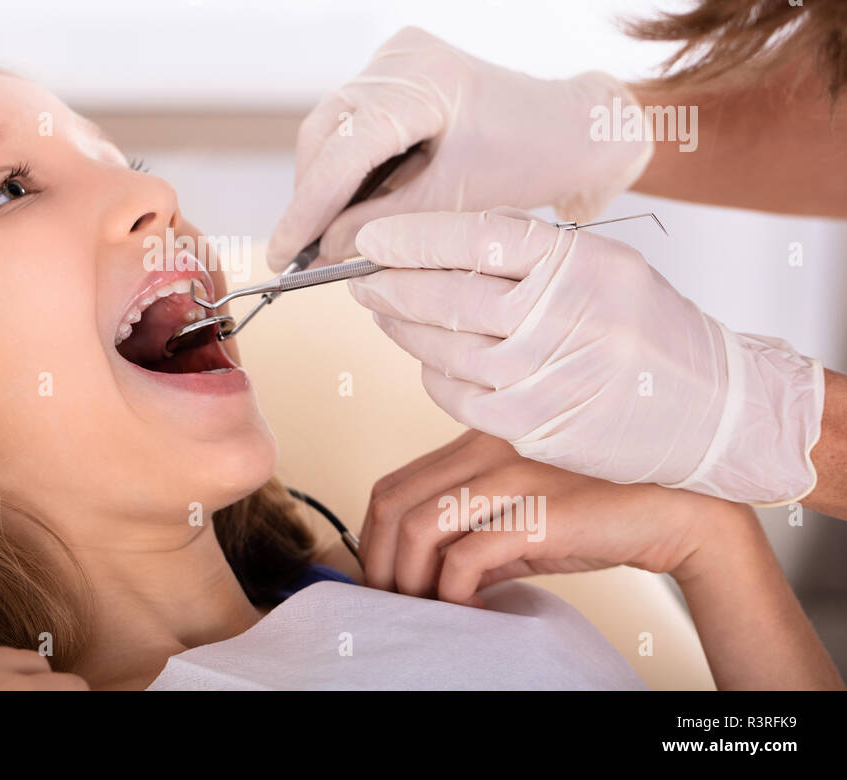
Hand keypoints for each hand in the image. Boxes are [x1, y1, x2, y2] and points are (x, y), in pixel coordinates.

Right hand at [266, 26, 651, 269]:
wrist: (572, 129)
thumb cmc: (530, 162)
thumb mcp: (456, 204)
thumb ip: (385, 225)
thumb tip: (324, 253)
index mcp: (426, 80)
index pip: (344, 149)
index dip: (308, 208)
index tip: (283, 254)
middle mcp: (401, 57)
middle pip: (326, 133)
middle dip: (311, 198)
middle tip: (300, 255)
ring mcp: (395, 58)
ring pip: (331, 130)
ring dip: (324, 185)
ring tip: (320, 239)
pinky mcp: (396, 72)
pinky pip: (350, 123)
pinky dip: (344, 168)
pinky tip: (344, 207)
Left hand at [348, 207, 822, 504]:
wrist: (711, 410)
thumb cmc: (646, 329)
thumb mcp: (602, 266)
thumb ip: (528, 252)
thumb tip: (435, 243)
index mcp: (577, 265)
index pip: (474, 238)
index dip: (412, 238)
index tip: (372, 238)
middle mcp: (559, 318)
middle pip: (446, 296)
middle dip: (389, 285)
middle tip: (360, 277)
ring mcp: (543, 377)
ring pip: (441, 348)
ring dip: (401, 329)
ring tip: (384, 311)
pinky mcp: (532, 425)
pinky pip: (456, 394)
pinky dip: (433, 373)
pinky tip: (430, 357)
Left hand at [358, 430, 741, 604]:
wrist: (680, 511)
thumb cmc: (599, 513)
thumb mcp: (521, 513)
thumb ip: (470, 530)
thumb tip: (421, 575)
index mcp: (477, 441)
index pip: (393, 485)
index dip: (372, 538)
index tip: (378, 578)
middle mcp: (486, 449)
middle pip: (393, 505)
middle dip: (378, 563)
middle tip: (391, 604)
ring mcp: (511, 476)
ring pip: (418, 530)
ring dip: (410, 580)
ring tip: (426, 610)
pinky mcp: (538, 512)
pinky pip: (466, 558)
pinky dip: (453, 592)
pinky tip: (470, 610)